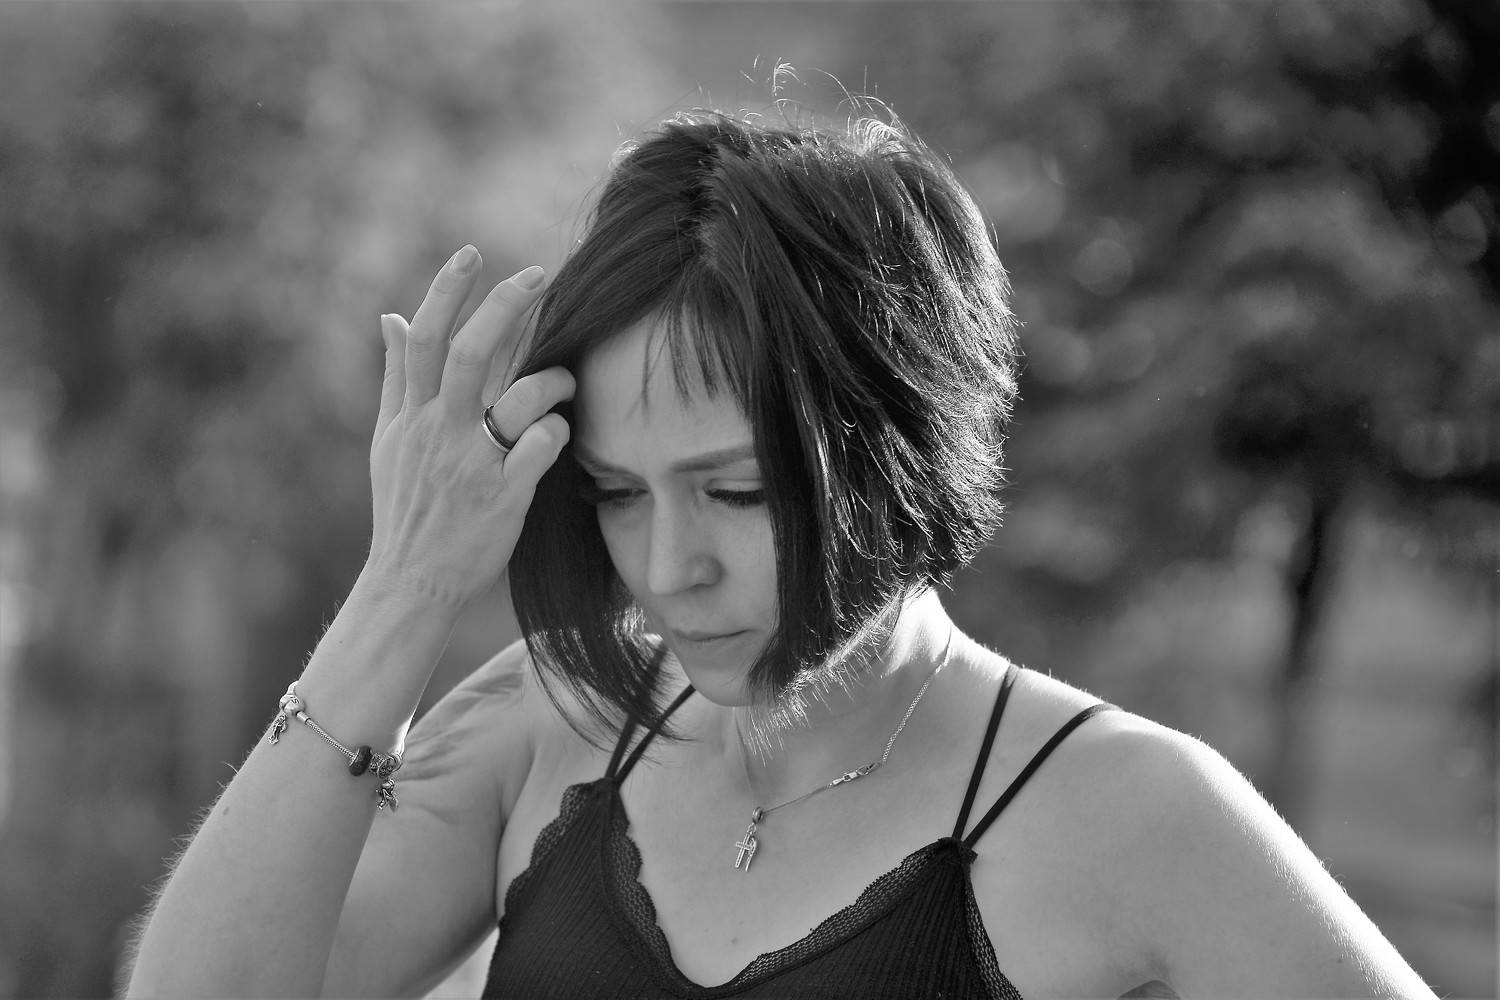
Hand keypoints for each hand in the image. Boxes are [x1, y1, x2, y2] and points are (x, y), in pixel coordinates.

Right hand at [365, 245, 572, 609]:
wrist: (411, 585)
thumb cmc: (405, 508)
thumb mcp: (388, 441)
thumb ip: (395, 377)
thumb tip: (390, 317)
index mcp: (411, 416)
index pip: (422, 338)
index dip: (446, 290)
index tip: (472, 253)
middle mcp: (438, 434)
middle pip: (468, 353)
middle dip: (505, 306)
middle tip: (540, 274)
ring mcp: (471, 466)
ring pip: (517, 399)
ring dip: (550, 378)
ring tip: (563, 379)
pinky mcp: (504, 498)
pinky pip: (540, 448)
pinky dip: (556, 430)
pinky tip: (558, 432)